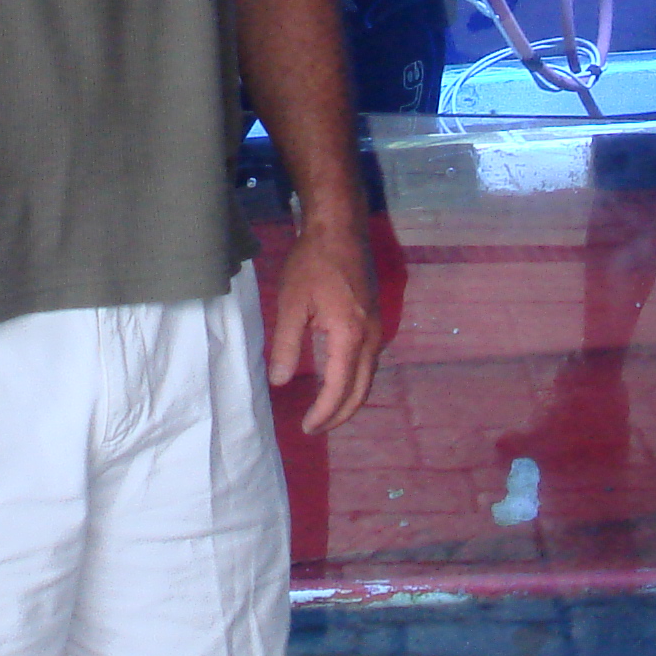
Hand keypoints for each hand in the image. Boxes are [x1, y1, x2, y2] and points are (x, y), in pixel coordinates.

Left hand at [266, 221, 383, 434]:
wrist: (340, 228)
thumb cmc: (312, 263)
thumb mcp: (291, 303)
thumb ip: (285, 345)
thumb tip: (279, 381)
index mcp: (350, 336)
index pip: (339, 389)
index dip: (324, 413)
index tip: (306, 427)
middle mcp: (370, 337)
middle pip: (361, 390)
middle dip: (340, 415)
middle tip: (316, 428)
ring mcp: (376, 327)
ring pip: (368, 377)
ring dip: (349, 399)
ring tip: (326, 413)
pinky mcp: (373, 319)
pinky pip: (369, 361)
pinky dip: (355, 380)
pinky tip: (338, 381)